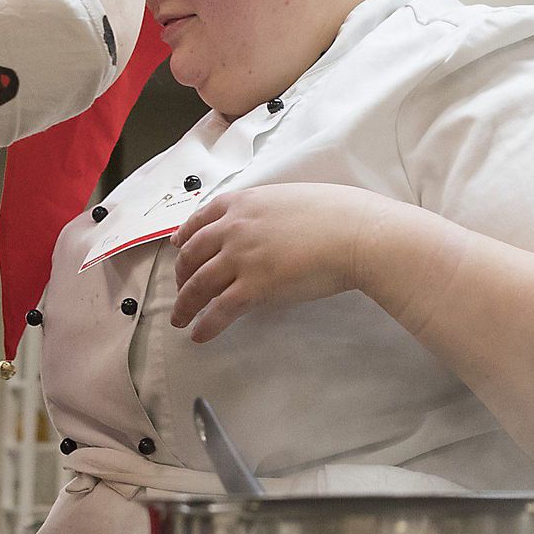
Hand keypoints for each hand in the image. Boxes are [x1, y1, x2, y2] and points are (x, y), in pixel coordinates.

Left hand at [171, 185, 402, 342]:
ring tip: (181, 320)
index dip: (184, 237)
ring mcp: (240, 258)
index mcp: (242, 203)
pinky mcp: (253, 287)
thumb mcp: (289, 198)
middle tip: (181, 289)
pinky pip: (219, 310)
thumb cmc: (337, 214)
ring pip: (198, 285)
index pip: (199, 220)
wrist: (355, 233)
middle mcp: (233, 228)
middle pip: (192, 255)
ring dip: (185, 306)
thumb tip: (264, 227)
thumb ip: (266, 211)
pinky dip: (205, 325)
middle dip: (181, 275)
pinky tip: (199, 334)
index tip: (178, 248)